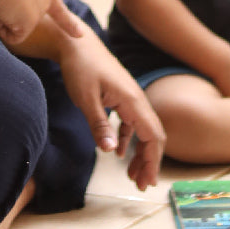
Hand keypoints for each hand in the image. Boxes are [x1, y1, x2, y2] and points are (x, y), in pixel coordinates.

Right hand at [0, 0, 83, 47]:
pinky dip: (2, 29)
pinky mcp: (30, 21)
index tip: (79, 35)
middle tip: (4, 4)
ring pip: (16, 26)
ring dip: (2, 18)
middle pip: (31, 17)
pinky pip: (12, 36)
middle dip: (16, 18)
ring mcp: (39, 8)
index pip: (56, 5)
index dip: (67, 22)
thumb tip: (3, 3)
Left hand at [55, 20, 165, 191]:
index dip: (153, 161)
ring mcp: (130, 98)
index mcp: (132, 101)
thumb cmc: (80, 67)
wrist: (76, 43)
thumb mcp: (86, 98)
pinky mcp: (121, 97)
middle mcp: (136, 100)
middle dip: (150, 161)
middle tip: (141, 185)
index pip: (152, 137)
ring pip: (143, 130)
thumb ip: (99, 125)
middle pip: (153, 135)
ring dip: (140, 153)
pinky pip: (131, 123)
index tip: (147, 182)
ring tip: (132, 175)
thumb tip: (112, 152)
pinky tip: (120, 153)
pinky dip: (129, 139)